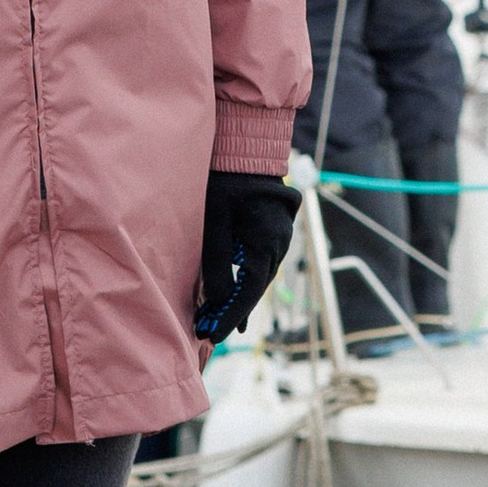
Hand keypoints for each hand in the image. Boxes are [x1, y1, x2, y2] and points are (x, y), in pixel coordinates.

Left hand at [196, 171, 296, 349]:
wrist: (245, 150)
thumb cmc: (225, 183)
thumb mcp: (213, 223)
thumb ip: (216, 264)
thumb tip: (217, 301)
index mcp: (266, 244)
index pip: (248, 293)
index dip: (229, 317)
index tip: (211, 336)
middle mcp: (279, 245)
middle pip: (256, 288)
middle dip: (232, 311)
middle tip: (206, 330)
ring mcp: (281, 239)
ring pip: (259, 278)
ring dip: (239, 297)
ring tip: (215, 318)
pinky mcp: (275, 233)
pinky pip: (261, 264)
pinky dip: (245, 280)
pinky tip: (232, 293)